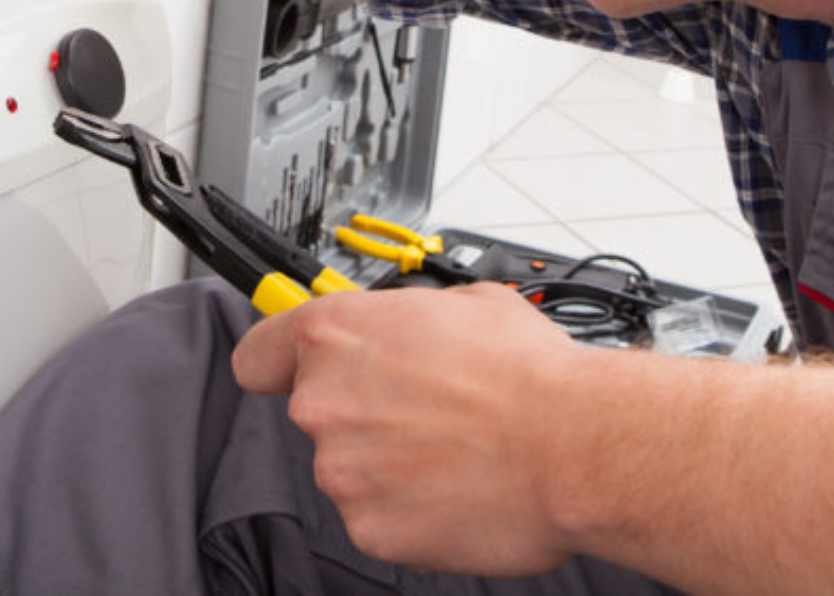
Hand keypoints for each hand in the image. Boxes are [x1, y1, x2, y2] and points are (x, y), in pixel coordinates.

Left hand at [232, 282, 583, 575]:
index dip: (279, 364)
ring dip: (389, 463)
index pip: (258, 355)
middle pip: (316, 412)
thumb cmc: (531, 375)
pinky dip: (410, 509)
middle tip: (425, 411)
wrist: (575, 446)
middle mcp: (324, 401)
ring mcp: (342, 470)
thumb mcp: (466, 303)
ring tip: (455, 450)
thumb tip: (409, 327)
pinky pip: (376, 517)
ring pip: (350, 467)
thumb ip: (407, 317)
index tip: (291, 371)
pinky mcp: (368, 530)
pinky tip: (456, 488)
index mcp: (336, 334)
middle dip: (363, 413)